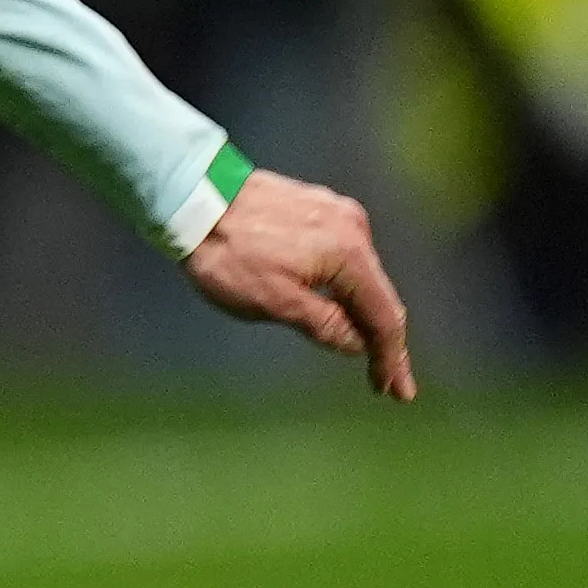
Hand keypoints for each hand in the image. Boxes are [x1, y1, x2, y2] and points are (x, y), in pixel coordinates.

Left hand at [180, 167, 417, 400]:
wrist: (191, 196)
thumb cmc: (228, 253)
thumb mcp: (274, 301)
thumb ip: (324, 325)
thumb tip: (358, 344)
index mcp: (350, 253)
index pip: (385, 317)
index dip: (391, 358)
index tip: (397, 391)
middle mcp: (353, 227)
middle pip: (378, 295)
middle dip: (383, 341)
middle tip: (389, 383)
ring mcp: (336, 212)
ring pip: (361, 274)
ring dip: (364, 312)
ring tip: (368, 350)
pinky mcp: (316, 206)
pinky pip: (343, 255)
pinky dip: (345, 285)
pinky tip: (341, 305)